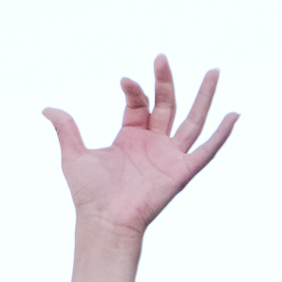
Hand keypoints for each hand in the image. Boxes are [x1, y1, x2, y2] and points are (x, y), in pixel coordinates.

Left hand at [45, 55, 236, 239]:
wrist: (104, 223)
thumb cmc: (90, 197)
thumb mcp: (75, 156)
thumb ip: (67, 130)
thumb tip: (47, 109)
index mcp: (131, 138)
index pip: (140, 103)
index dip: (135, 90)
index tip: (124, 82)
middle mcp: (153, 144)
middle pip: (167, 104)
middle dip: (165, 81)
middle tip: (161, 58)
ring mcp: (169, 157)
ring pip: (192, 120)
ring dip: (204, 97)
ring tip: (214, 71)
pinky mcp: (181, 172)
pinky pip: (206, 151)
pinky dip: (221, 135)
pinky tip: (234, 116)